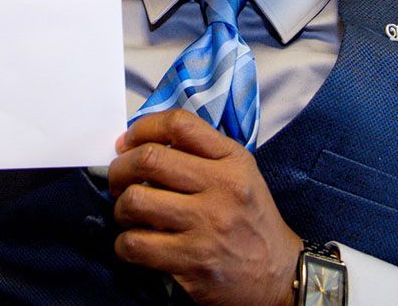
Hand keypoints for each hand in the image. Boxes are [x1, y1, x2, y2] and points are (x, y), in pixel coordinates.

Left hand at [108, 109, 301, 305]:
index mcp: (232, 160)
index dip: (143, 128)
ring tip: (129, 213)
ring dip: (121, 207)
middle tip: (118, 179)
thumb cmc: (249, 218)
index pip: (180, 124)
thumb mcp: (240, 172)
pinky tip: (136, 242)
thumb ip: (200, 151)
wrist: (278, 273)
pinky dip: (125, 243)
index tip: (128, 142)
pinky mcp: (193, 261)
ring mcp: (207, 226)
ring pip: (135, 201)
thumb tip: (138, 142)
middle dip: (120, 168)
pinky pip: (136, 244)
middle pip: (149, 159)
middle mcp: (222, 188)